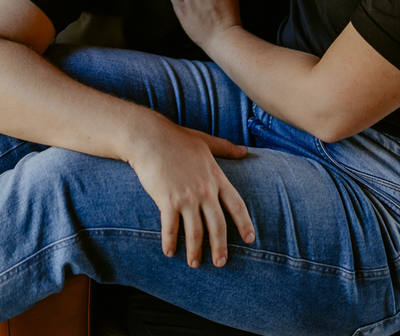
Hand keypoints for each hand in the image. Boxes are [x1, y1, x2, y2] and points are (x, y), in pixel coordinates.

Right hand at [126, 116, 255, 267]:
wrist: (149, 138)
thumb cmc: (176, 138)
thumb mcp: (205, 141)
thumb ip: (226, 148)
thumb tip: (244, 151)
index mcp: (216, 178)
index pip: (237, 205)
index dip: (245, 223)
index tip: (250, 239)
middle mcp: (205, 190)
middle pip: (218, 226)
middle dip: (220, 248)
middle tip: (221, 263)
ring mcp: (187, 197)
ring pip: (195, 232)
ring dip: (195, 251)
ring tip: (194, 263)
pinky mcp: (167, 200)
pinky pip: (170, 228)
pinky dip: (170, 242)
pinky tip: (169, 252)